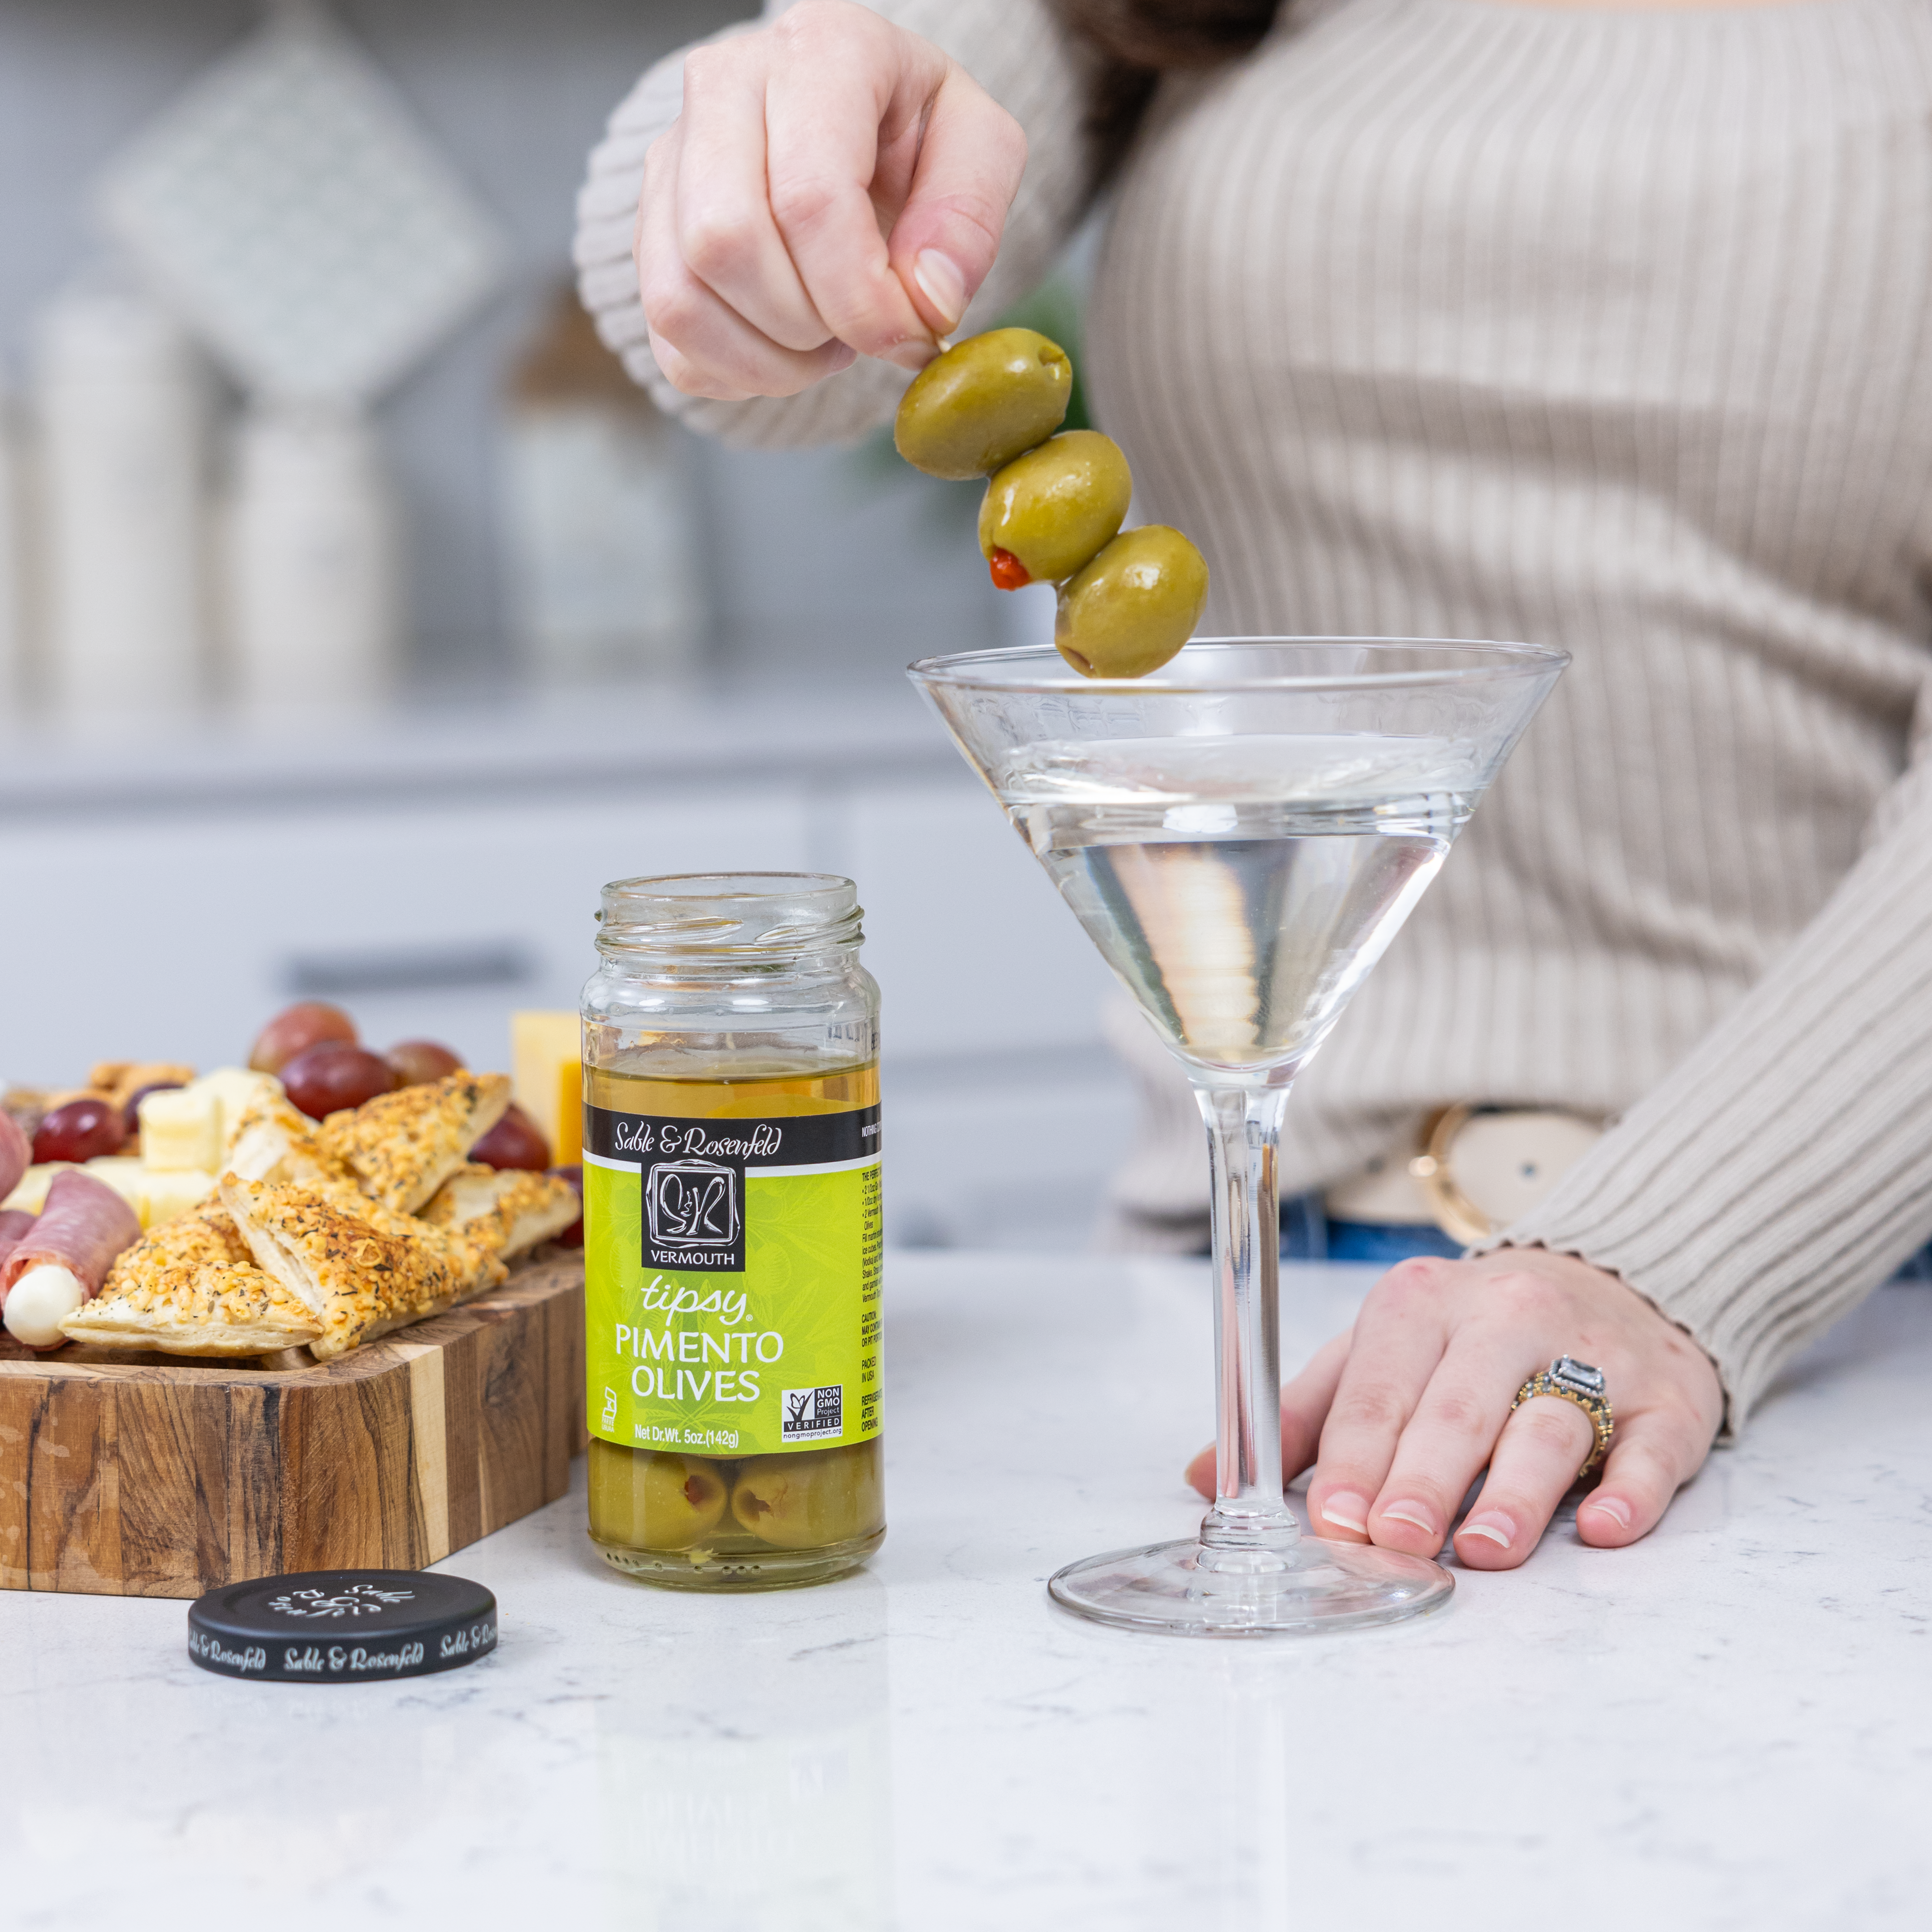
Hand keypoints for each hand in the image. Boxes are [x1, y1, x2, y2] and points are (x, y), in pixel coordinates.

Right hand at [636, 0, 1026, 399]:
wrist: (853, 126)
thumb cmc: (915, 134)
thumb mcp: (980, 148)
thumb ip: (968, 221)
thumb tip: (927, 302)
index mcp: (819, 52)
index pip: (810, 198)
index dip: (860, 298)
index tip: (908, 335)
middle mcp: (722, 87)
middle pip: (727, 244)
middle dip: (807, 325)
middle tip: (861, 333)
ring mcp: (671, 161)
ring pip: (681, 299)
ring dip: (768, 359)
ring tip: (825, 342)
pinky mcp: (648, 229)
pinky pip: (669, 336)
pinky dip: (735, 372)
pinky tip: (785, 349)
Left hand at [1185, 1248, 1723, 1568]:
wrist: (1614, 1278)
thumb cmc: (1473, 1334)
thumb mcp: (1380, 1349)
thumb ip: (1300, 1412)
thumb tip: (1207, 1473)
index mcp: (1422, 1305)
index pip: (1379, 1388)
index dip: (1355, 1456)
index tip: (1337, 1519)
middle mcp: (1506, 1319)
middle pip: (1459, 1405)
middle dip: (1423, 1475)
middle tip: (1397, 1538)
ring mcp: (1594, 1354)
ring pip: (1550, 1423)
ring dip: (1517, 1491)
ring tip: (1485, 1548)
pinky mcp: (1668, 1396)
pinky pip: (1651, 1444)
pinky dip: (1631, 1488)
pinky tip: (1607, 1526)